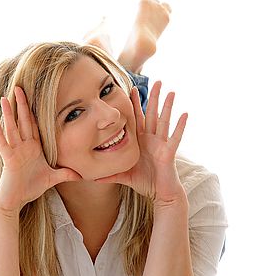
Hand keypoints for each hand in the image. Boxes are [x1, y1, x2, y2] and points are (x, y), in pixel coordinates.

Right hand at [0, 85, 82, 212]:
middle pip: (22, 121)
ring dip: (8, 113)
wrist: (15, 201)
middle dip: (21, 104)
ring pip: (11, 129)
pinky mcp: (8, 160)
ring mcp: (14, 152)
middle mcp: (23, 146)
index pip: (34, 125)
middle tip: (19, 87)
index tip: (34, 95)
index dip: (33, 110)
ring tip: (5, 98)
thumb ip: (64, 174)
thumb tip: (79, 175)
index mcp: (33, 148)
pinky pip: (3, 144)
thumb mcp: (51, 179)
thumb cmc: (29, 188)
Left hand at [95, 80, 187, 206]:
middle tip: (157, 81)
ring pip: (164, 121)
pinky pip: (175, 137)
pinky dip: (180, 126)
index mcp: (141, 141)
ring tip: (171, 92)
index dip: (135, 104)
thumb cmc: (145, 182)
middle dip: (154, 98)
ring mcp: (161, 144)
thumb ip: (109, 175)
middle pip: (152, 114)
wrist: (160, 194)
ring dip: (168, 106)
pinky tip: (185, 114)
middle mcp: (152, 139)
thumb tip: (90, 178)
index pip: (138, 119)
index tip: (131, 88)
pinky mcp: (169, 153)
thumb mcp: (124, 176)